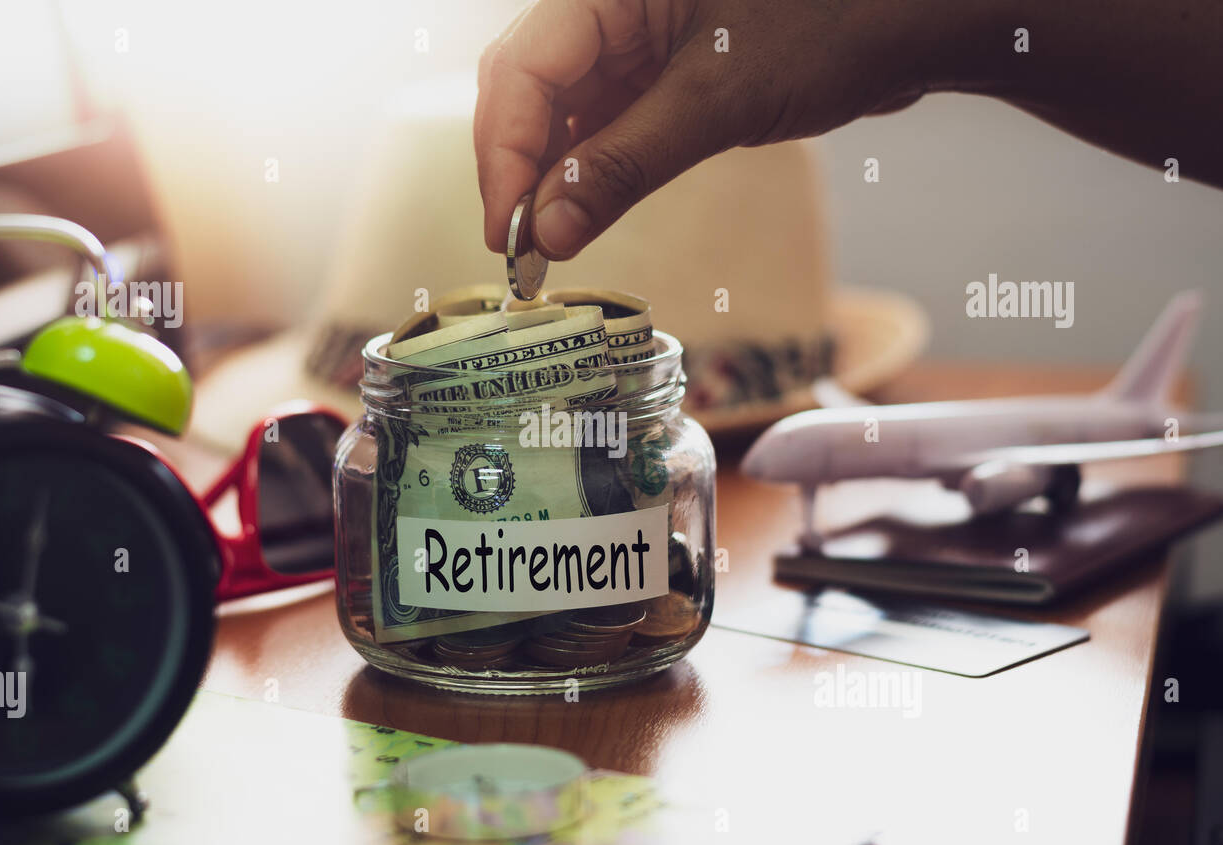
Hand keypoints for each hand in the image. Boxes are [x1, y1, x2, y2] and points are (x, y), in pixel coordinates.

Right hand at [474, 0, 936, 259]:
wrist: (914, 19)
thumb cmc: (832, 26)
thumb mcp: (717, 101)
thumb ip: (623, 166)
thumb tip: (547, 233)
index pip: (521, 68)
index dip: (503, 154)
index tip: (506, 231)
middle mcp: (612, 2)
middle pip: (529, 86)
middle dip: (517, 167)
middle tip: (519, 247)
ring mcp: (637, 33)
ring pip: (562, 108)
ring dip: (550, 175)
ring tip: (547, 241)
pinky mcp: (663, 65)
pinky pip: (604, 118)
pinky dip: (590, 167)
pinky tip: (583, 208)